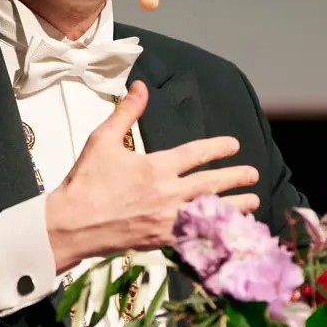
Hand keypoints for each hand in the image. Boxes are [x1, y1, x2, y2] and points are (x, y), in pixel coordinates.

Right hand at [46, 81, 260, 267]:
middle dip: (235, 177)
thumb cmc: (85, 182)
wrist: (72, 224)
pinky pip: (197, 235)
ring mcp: (167, 219)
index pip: (196, 153)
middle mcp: (167, 192)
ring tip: (254, 202)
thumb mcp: (102, 140)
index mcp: (156, 166)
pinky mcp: (162, 240)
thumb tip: (139, 85)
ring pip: (210, 210)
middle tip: (253, 174)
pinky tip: (228, 230)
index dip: (218, 147)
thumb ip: (126, 112)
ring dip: (235, 206)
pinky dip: (216, 231)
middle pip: (211, 183)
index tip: (234, 145)